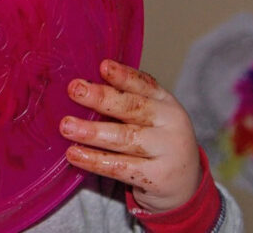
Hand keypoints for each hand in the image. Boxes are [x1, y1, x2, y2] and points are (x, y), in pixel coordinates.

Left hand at [59, 60, 199, 212]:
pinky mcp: (158, 177)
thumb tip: (83, 90)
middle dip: (102, 98)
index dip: (123, 76)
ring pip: (125, 138)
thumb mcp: (151, 118)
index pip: (144, 85)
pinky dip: (94, 160)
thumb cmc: (157, 143)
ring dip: (93, 131)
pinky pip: (120, 167)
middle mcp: (170, 124)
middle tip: (74, 90)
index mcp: (166, 103)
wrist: (185, 186)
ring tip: (66, 126)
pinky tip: (74, 154)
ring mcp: (167, 151)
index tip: (103, 66)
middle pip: (134, 108)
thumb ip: (125, 103)